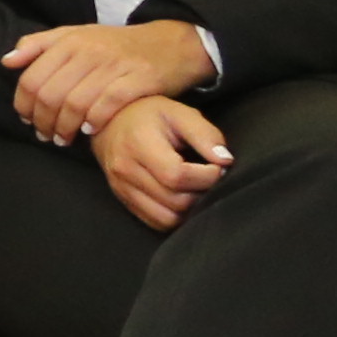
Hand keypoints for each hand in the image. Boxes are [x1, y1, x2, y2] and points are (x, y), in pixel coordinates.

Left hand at [4, 17, 210, 142]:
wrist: (171, 43)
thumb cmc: (117, 45)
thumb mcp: (76, 35)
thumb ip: (38, 45)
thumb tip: (7, 61)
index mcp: (68, 41)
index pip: (32, 78)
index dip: (24, 104)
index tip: (27, 119)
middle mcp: (88, 51)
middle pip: (50, 94)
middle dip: (43, 121)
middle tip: (45, 136)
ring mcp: (114, 65)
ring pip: (75, 103)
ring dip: (65, 127)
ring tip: (63, 139)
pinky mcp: (139, 79)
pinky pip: (108, 104)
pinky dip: (94, 121)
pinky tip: (89, 131)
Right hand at [93, 92, 236, 231]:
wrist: (110, 122)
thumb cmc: (150, 115)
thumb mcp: (180, 114)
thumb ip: (206, 135)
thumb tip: (225, 161)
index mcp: (138, 144)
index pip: (177, 176)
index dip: (207, 176)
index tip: (217, 166)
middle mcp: (125, 170)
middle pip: (175, 200)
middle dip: (202, 192)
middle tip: (209, 177)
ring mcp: (122, 188)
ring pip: (167, 218)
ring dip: (190, 209)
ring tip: (196, 188)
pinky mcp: (124, 200)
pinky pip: (156, 222)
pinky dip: (175, 216)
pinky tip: (181, 197)